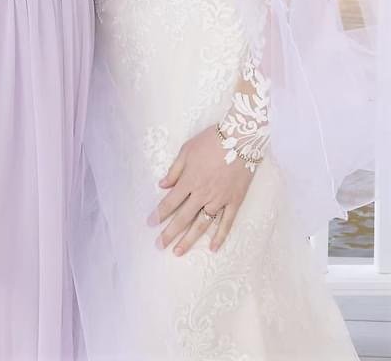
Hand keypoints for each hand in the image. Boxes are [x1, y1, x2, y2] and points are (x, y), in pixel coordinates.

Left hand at [147, 124, 253, 255]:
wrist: (240, 138)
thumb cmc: (211, 141)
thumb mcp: (187, 150)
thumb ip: (175, 170)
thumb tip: (162, 185)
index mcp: (189, 180)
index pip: (170, 202)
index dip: (159, 214)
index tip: (150, 224)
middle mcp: (202, 193)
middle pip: (183, 217)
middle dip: (169, 233)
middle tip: (159, 245)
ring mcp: (219, 199)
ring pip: (202, 224)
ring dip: (189, 239)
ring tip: (178, 252)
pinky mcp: (234, 201)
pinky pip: (226, 222)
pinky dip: (220, 236)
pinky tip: (213, 248)